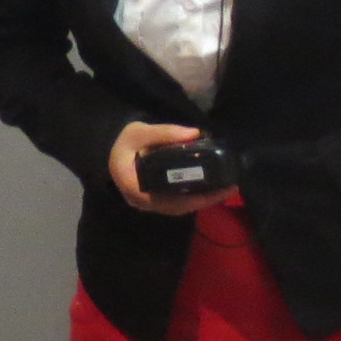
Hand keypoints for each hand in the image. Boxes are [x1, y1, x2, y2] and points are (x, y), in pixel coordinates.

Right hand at [109, 121, 223, 217]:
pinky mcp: (155, 202)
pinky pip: (177, 205)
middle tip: (228, 188)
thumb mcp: (138, 132)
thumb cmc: (123, 142)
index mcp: (133, 186)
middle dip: (204, 200)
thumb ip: (164, 132)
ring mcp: (148, 205)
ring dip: (202, 201)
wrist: (112, 150)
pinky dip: (195, 199)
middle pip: (177, 207)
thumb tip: (195, 133)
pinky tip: (211, 190)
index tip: (213, 189)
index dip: (192, 197)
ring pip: (179, 208)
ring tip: (225, 189)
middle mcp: (140, 201)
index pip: (165, 198)